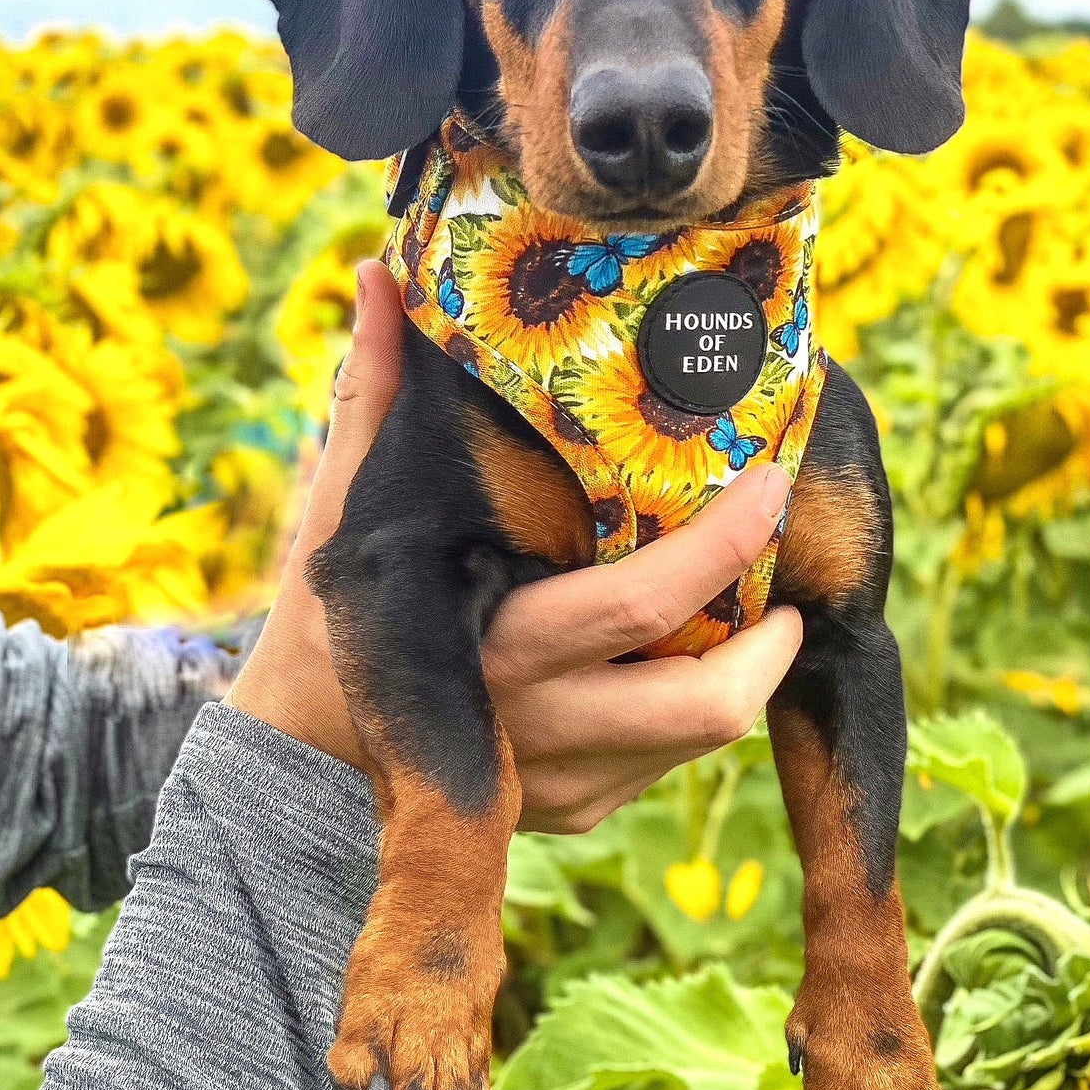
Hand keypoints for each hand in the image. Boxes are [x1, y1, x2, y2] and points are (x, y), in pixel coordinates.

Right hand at [228, 259, 803, 829]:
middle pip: (704, 702)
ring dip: (746, 680)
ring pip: (696, 744)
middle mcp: (535, 722)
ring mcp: (558, 783)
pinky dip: (691, 718)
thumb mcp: (342, 505)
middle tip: (794, 587)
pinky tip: (684, 662)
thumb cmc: (329, 618)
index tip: (773, 481)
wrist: (295, 768)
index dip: (725, 547)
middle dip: (772, 643)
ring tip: (761, 619)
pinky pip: (662, 770)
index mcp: (493, 637)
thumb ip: (370, 394)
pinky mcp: (571, 813)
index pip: (641, 604)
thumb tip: (376, 275)